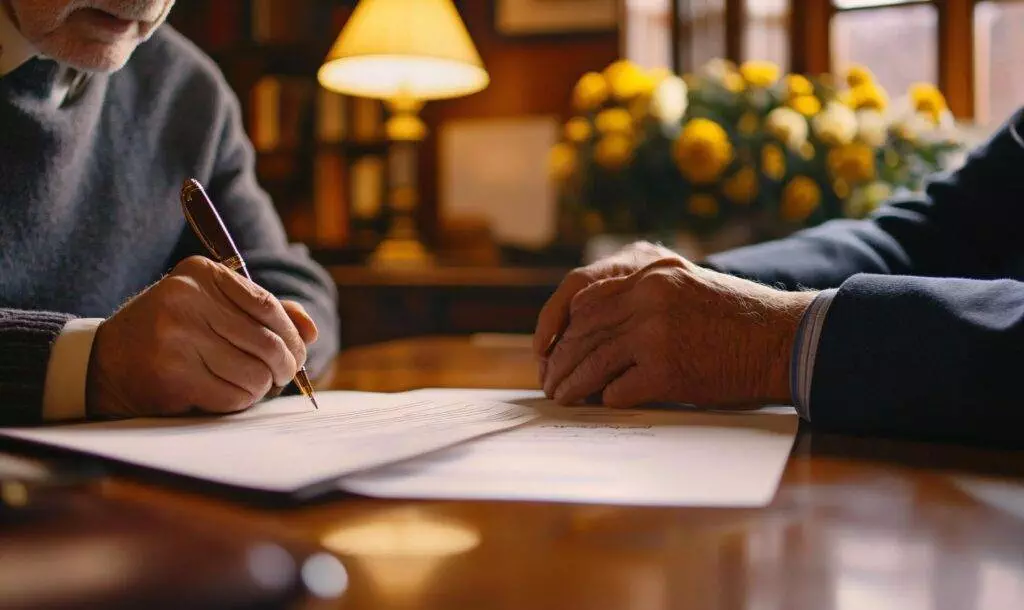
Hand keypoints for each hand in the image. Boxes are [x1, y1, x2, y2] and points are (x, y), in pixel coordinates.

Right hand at [86, 256, 317, 417]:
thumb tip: (311, 330)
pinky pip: (233, 397)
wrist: (106, 362)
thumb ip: (261, 310)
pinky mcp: (173, 375)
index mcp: (201, 273)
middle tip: (282, 376)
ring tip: (252, 386)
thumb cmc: (170, 331)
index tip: (299, 352)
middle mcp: (187, 300)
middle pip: (266, 342)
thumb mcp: (211, 306)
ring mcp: (177, 338)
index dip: (292, 334)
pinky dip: (240, 402)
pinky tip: (228, 396)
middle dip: (284, 366)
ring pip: (254, 373)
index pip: (268, 306)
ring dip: (261, 387)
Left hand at [539, 255, 815, 407]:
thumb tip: (596, 326)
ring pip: (594, 362)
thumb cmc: (737, 318)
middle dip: (561, 360)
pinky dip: (607, 399)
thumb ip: (643, 297)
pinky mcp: (668, 371)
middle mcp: (648, 301)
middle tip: (549, 380)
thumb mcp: (685, 288)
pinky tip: (602, 404)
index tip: (552, 348)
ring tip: (562, 397)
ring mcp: (656, 335)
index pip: (587, 301)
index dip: (563, 328)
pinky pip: (620, 389)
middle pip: (584, 333)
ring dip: (573, 384)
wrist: (781, 340)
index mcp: (651, 277)